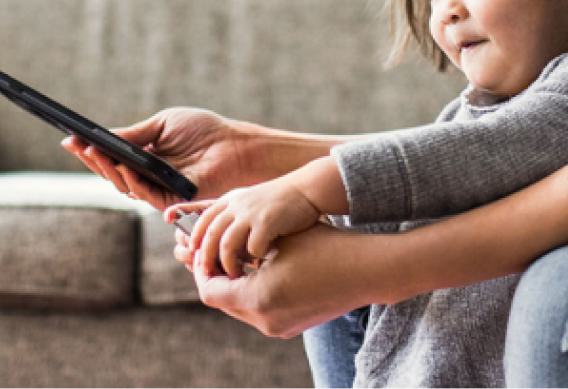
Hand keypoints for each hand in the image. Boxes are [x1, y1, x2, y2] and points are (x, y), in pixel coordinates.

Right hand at [62, 108, 263, 210]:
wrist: (234, 145)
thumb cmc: (203, 132)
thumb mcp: (163, 125)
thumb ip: (135, 133)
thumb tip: (103, 136)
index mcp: (143, 158)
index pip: (110, 157)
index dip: (90, 150)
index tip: (70, 139)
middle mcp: (146, 176)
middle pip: (111, 173)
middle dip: (93, 160)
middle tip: (78, 145)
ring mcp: (157, 189)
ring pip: (124, 185)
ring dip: (108, 169)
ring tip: (95, 152)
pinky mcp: (171, 200)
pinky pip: (146, 194)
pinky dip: (133, 180)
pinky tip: (125, 166)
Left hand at [183, 222, 398, 338]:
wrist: (367, 270)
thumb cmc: (325, 246)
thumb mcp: (280, 242)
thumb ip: (244, 249)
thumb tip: (215, 247)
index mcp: (257, 298)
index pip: (209, 290)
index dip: (200, 270)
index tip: (201, 253)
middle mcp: (264, 319)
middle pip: (222, 302)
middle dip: (217, 279)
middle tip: (217, 257)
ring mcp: (278, 327)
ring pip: (240, 308)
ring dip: (235, 287)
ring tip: (241, 263)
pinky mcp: (291, 326)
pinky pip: (259, 312)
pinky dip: (253, 294)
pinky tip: (264, 273)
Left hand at [184, 175, 324, 278]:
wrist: (308, 189)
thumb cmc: (283, 202)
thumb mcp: (252, 203)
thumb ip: (236, 217)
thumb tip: (221, 243)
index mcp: (231, 200)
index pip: (203, 220)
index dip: (196, 238)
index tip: (193, 254)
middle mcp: (237, 205)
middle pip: (210, 235)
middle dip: (207, 258)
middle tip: (209, 275)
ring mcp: (251, 213)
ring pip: (227, 245)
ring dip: (228, 264)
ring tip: (235, 277)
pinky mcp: (267, 221)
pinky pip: (253, 247)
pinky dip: (254, 258)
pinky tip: (263, 263)